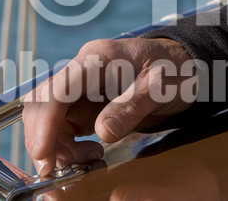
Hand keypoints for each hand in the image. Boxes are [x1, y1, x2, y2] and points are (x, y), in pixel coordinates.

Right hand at [23, 37, 195, 176]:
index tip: (43, 151)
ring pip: (49, 119)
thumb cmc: (173, 68)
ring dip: (56, 145)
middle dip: (43, 138)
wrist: (184, 65)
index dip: (45, 121)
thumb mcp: (159, 87)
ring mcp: (81, 88)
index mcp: (98, 58)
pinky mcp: (84, 104)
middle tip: (56, 168)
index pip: (58, 89)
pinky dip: (66, 146)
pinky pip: (62, 127)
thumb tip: (103, 132)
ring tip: (88, 159)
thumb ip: (131, 107)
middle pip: (43, 104)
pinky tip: (90, 154)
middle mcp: (82, 70)